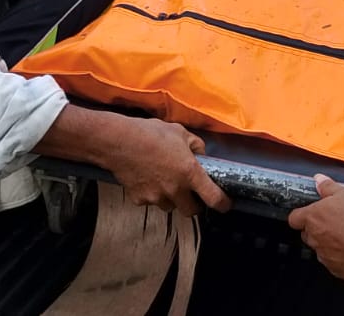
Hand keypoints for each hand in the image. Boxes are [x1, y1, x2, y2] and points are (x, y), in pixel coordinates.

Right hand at [107, 120, 230, 217]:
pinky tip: (147, 177)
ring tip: (163, 179)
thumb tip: (201, 154)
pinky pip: (151, 202)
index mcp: (189, 172)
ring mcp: (157, 197)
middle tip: (190, 192)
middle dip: (194, 204)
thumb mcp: (179, 132)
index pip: (214, 198)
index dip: (223, 204)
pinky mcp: (140, 200)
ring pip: (170, 206)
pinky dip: (152, 194)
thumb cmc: (150, 133)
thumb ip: (195, 145)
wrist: (118, 141)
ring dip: (171, 198)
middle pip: (192, 211)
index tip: (225, 204)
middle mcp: (175, 189)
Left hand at [287, 175, 343, 284]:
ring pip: (320, 248)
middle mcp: (314, 237)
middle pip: (307, 233)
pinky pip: (333, 261)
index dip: (300, 215)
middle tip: (333, 221)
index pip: (294, 218)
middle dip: (316, 228)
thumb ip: (328, 186)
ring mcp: (324, 255)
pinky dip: (340, 257)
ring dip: (329, 243)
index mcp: (312, 217)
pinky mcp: (335, 269)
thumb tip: (319, 179)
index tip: (309, 212)